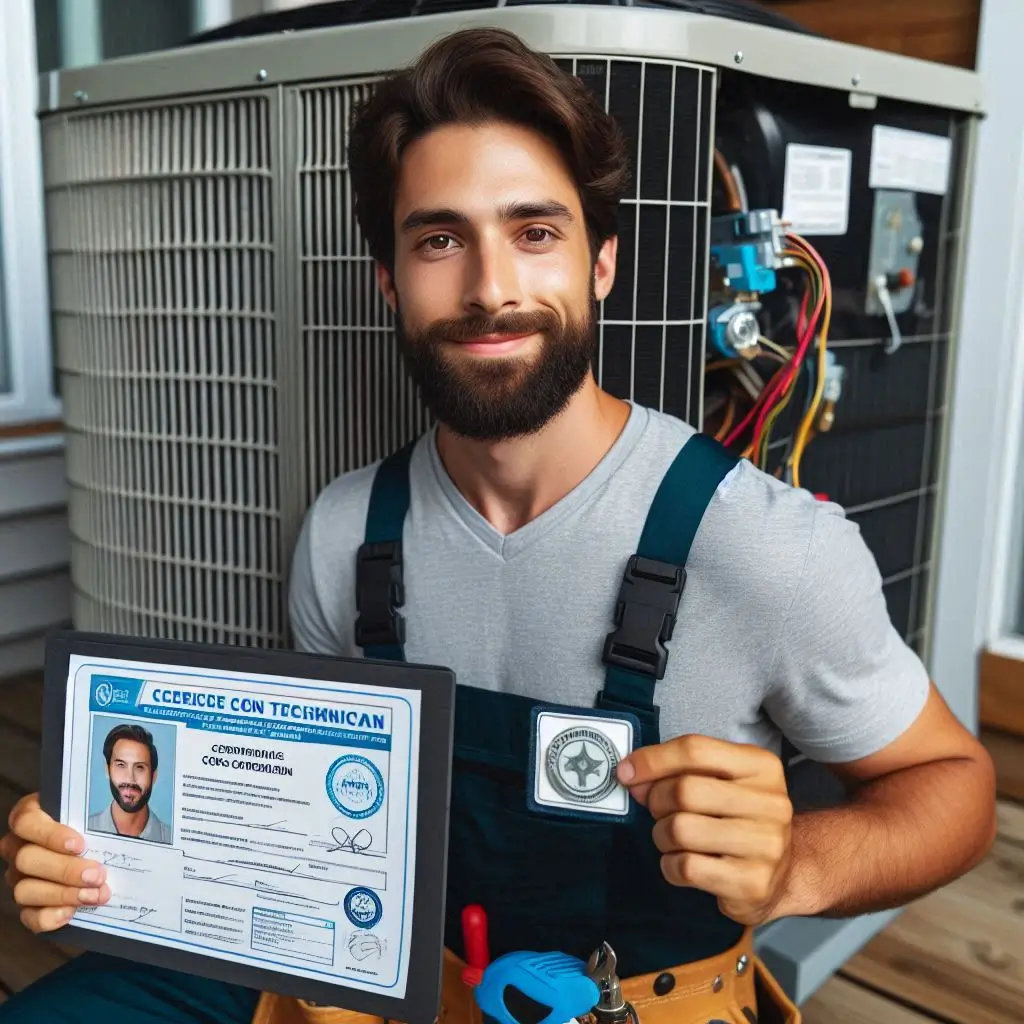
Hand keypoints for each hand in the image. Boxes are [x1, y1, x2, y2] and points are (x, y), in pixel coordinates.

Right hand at [0, 793, 110, 932]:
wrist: (103, 853)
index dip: (50, 835)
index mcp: (31, 816)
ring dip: (63, 894)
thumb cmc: (101, 823)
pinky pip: (28, 916)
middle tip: (97, 875)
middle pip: (26, 859)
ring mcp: (19, 877)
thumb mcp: (102, 810)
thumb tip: (127, 800)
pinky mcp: (28, 903)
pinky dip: (49, 917)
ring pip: (25, 890)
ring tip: (94, 895)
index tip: (80, 845)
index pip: (26, 822)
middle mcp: (18, 847)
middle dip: (65, 870)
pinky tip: (71, 912)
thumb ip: (110, 806)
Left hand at [616, 735, 793, 925]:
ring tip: (672, 839)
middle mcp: (771, 802)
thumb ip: (677, 771)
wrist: (781, 875)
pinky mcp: (753, 883)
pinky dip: (670, 866)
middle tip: (658, 812)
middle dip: (656, 801)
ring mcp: (766, 845)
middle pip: (685, 790)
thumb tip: (631, 775)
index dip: (652, 759)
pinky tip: (681, 864)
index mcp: (761, 766)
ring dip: (662, 835)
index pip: (695, 749)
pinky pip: (687, 867)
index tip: (626, 772)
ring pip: (681, 829)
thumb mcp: (719, 781)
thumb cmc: (737, 819)